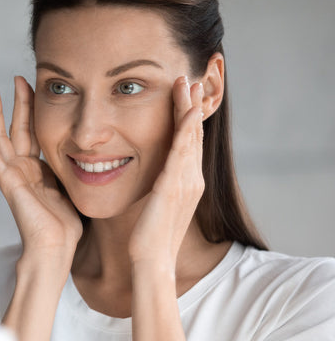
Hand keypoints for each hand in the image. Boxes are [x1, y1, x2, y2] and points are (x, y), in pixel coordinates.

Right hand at [0, 76, 81, 266]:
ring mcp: (11, 174)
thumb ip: (74, 169)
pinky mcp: (5, 180)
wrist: (56, 247)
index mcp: (38, 170)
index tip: (35, 87)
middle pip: (16, 128)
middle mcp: (22, 169)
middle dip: (16, 103)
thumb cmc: (67, 227)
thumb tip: (96, 153)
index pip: (34, 132)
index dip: (34, 110)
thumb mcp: (73, 188)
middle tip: (15, 79)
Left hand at [128, 76, 205, 267]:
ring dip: (188, 108)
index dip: (186, 119)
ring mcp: (186, 181)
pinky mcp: (174, 185)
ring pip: (189, 136)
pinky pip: (182, 151)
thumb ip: (156, 190)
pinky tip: (186, 110)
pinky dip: (185, 128)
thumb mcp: (155, 207)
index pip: (187, 144)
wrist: (152, 261)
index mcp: (186, 183)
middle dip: (191, 105)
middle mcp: (191, 179)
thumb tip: (149, 181)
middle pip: (192, 134)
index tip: (183, 97)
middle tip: (189, 79)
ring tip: (187, 83)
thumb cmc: (148, 239)